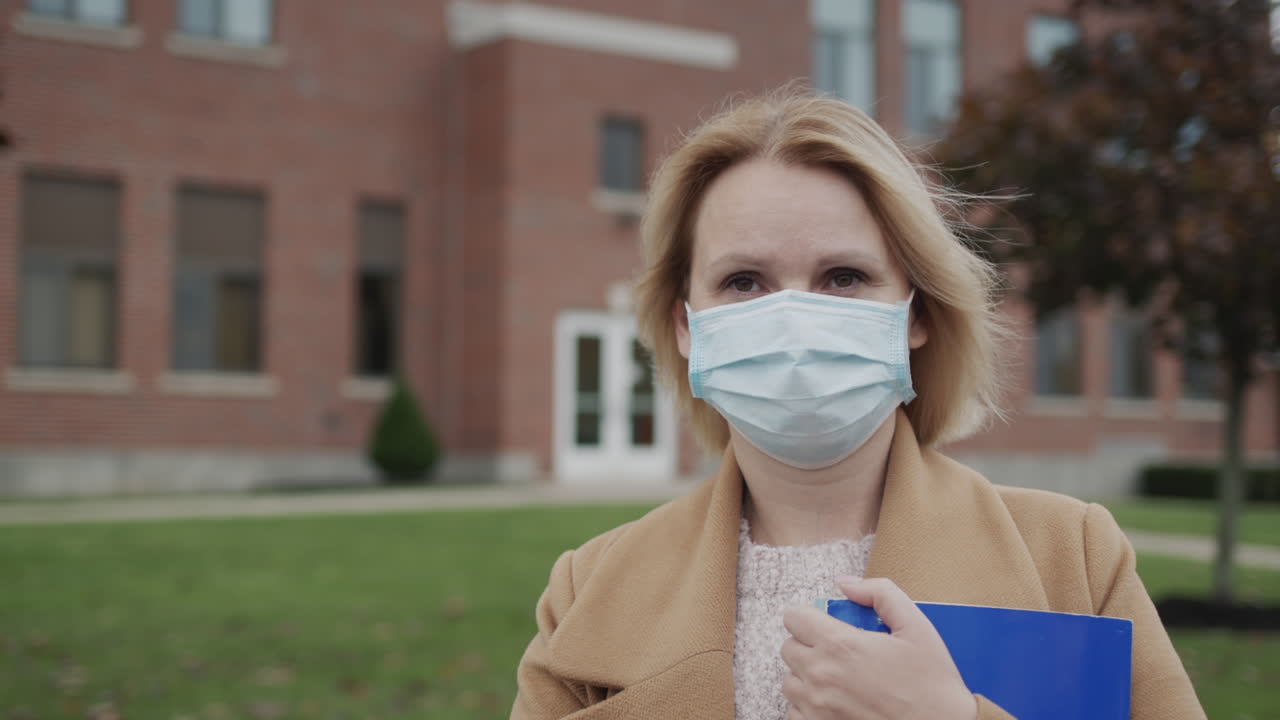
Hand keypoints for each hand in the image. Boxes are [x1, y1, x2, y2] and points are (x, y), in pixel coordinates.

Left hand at [780, 577, 977, 719]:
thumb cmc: (931, 682)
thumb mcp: (916, 626)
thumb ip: (879, 593)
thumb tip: (844, 583)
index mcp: (840, 645)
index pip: (793, 617)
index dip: (810, 616)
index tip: (827, 624)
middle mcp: (820, 676)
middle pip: (788, 648)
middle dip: (809, 644)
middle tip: (838, 651)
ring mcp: (816, 707)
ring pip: (790, 681)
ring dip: (806, 676)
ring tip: (838, 678)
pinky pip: (795, 711)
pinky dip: (808, 706)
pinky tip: (835, 702)